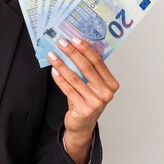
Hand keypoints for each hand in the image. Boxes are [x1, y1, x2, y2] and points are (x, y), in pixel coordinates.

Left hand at [47, 38, 118, 163]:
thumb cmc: (87, 100)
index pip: (98, 61)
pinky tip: (53, 71)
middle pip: (86, 67)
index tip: (74, 38)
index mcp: (111, 84)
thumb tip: (73, 47)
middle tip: (61, 43)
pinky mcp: (84, 110)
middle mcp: (107, 93)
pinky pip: (68, 90)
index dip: (85, 49)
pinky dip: (59, 79)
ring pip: (75, 78)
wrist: (82, 125)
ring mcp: (96, 102)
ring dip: (61, 64)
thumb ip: (88, 70)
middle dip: (72, 53)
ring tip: (52, 55)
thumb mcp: (92, 85)